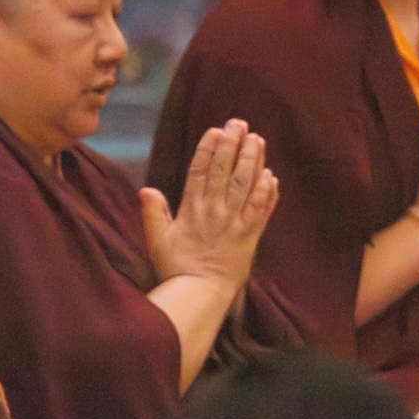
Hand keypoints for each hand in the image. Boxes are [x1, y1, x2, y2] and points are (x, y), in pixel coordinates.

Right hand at [140, 119, 277, 288]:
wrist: (200, 295)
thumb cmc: (175, 268)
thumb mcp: (156, 240)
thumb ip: (154, 213)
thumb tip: (147, 189)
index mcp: (191, 209)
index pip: (200, 171)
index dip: (208, 149)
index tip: (216, 130)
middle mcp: (216, 211)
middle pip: (226, 171)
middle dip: (233, 145)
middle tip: (239, 123)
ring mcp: (236, 222)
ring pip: (246, 184)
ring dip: (253, 160)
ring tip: (257, 139)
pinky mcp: (252, 236)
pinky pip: (262, 210)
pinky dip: (268, 192)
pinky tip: (271, 175)